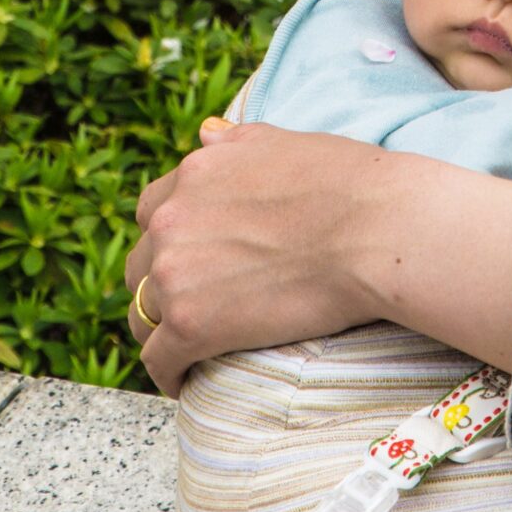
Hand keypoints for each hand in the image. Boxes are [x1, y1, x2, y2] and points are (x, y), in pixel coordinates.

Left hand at [124, 117, 511, 395]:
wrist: (372, 228)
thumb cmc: (343, 181)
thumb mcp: (280, 141)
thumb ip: (232, 142)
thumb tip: (205, 131)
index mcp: (193, 172)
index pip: (151, 211)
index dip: (169, 237)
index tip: (191, 259)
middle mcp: (171, 218)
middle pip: (139, 265)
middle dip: (161, 284)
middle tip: (194, 305)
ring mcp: (175, 272)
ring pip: (140, 315)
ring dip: (160, 330)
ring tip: (187, 347)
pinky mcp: (190, 325)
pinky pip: (158, 360)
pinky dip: (169, 373)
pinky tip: (189, 379)